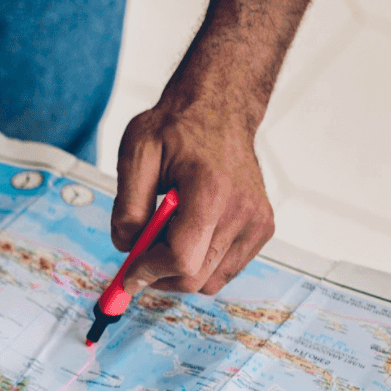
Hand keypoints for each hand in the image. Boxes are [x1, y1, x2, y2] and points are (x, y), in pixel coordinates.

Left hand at [110, 92, 274, 296]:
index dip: (148, 272)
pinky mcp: (263, 228)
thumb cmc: (176, 127)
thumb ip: (128, 206)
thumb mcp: (136, 154)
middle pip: (195, 278)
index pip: (181, 258)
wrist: (219, 109)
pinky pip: (225, 270)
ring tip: (167, 234)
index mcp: (211, 190)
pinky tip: (190, 232)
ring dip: (180, 271)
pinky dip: (202, 264)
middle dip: (160, 275)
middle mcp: (243, 210)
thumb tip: (127, 247)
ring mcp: (257, 222)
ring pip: (210, 281)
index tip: (128, 273)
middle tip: (141, 256)